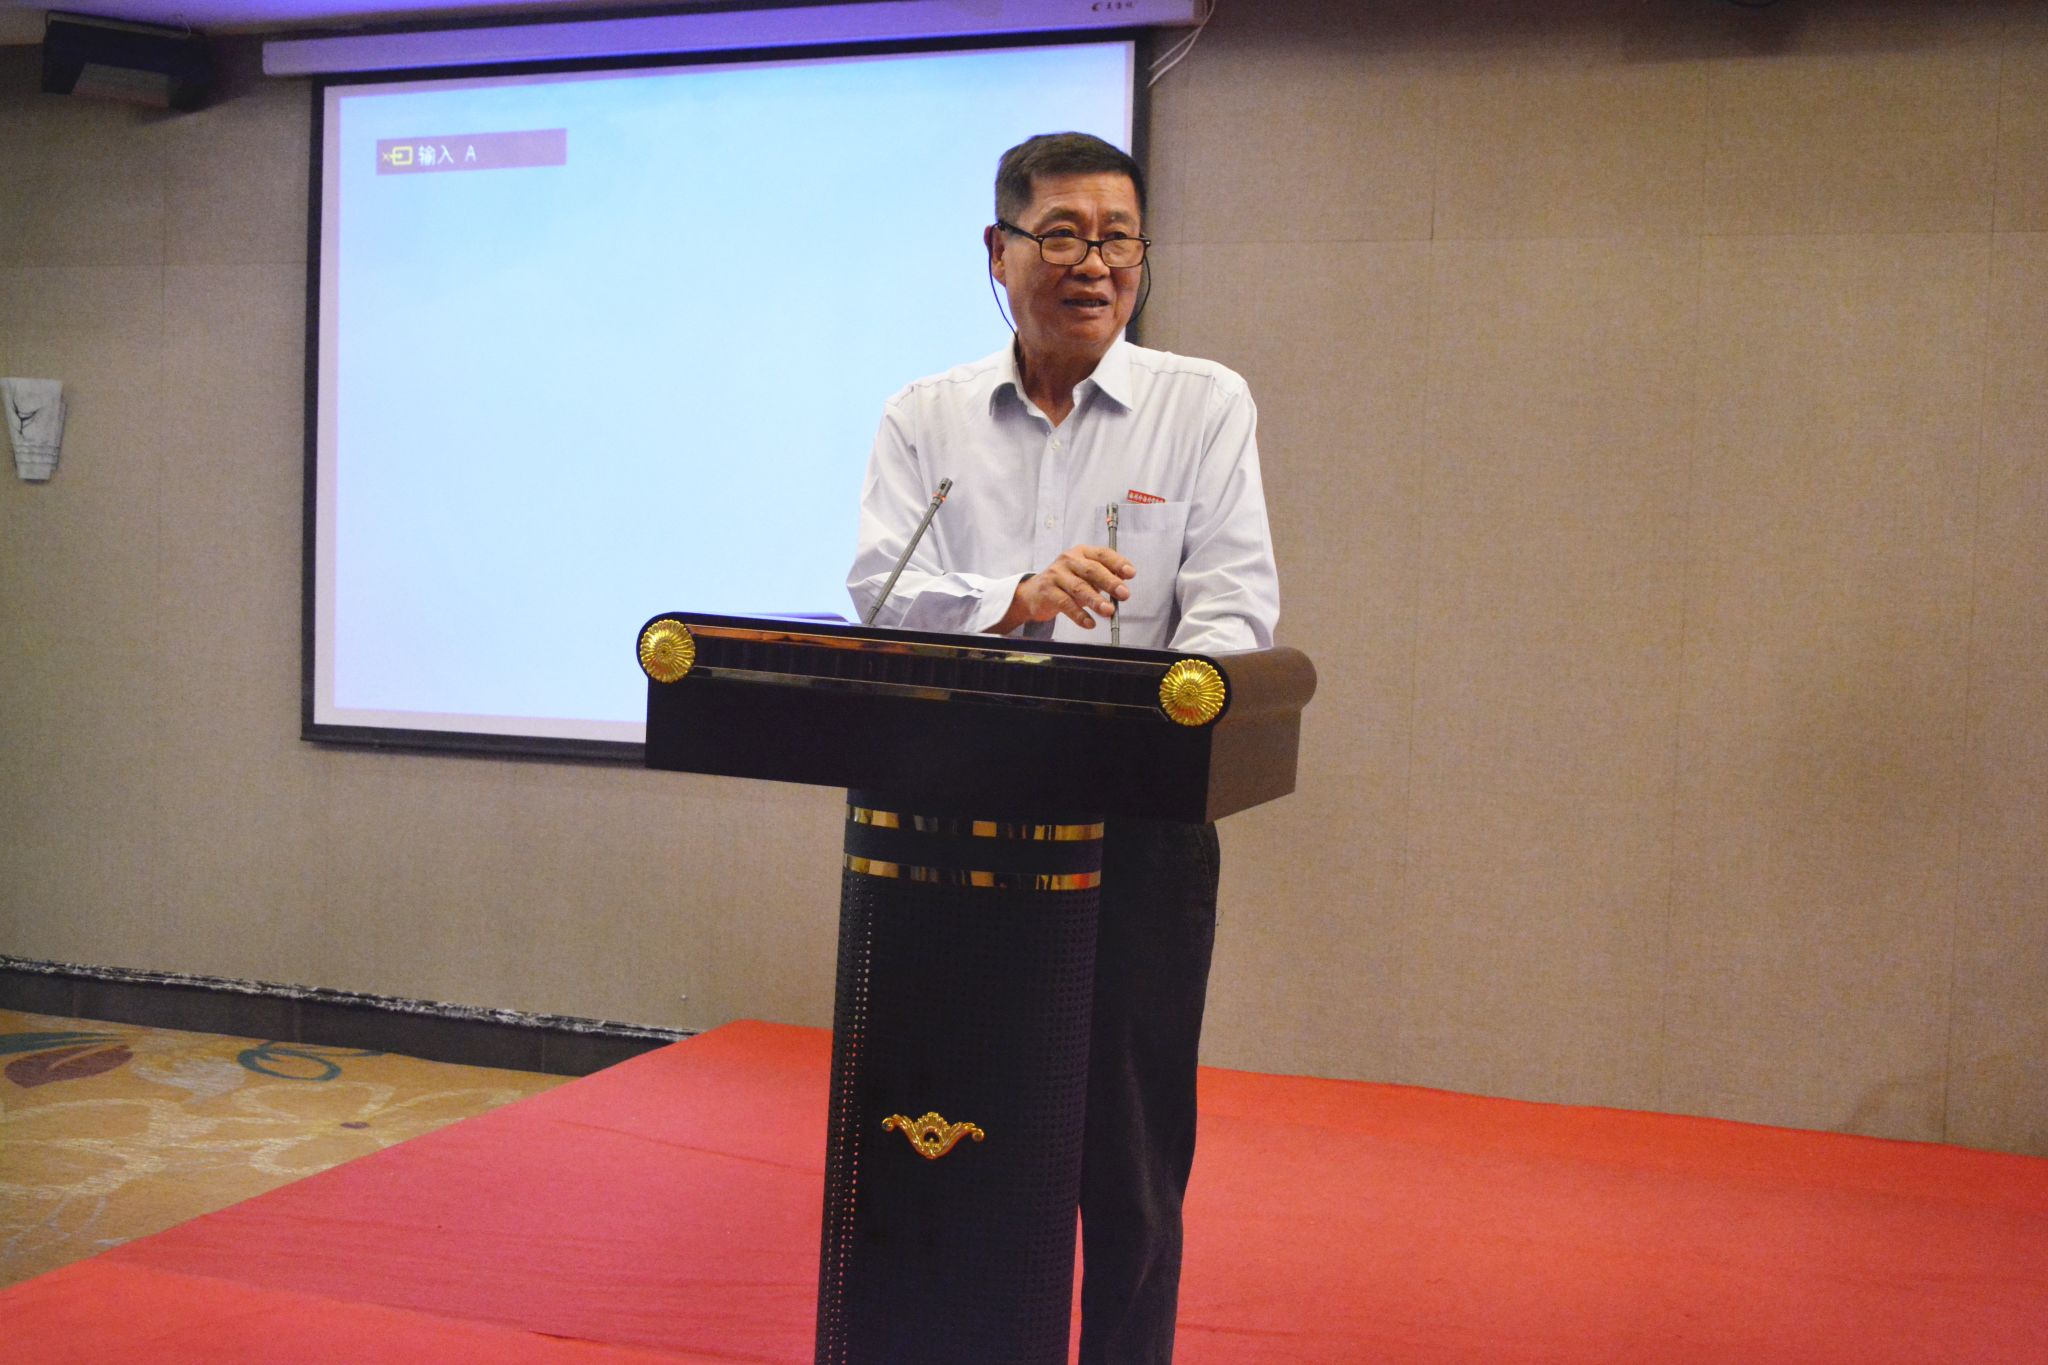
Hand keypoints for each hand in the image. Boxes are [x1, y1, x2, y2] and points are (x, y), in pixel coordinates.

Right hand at [996, 545, 1134, 631]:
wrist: (1034, 593)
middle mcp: (1068, 560)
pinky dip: (1079, 615)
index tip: (1131, 573)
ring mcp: (1056, 575)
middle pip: (1092, 570)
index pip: (1102, 554)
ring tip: (1109, 611)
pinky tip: (1090, 623)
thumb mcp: (1085, 576)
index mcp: (1082, 552)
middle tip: (1124, 594)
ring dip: (1096, 600)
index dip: (1118, 563)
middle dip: (1110, 582)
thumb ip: (1104, 577)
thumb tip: (1123, 584)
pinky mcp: (1048, 592)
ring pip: (1079, 588)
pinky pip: (1065, 604)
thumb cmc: (1066, 582)